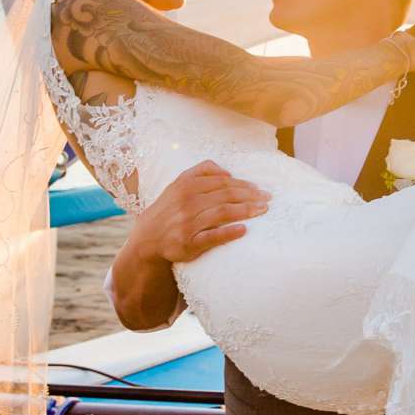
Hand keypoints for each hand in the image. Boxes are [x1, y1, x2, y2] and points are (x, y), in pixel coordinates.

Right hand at [139, 163, 269, 263]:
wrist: (147, 237)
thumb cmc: (169, 208)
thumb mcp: (179, 184)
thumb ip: (201, 171)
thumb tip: (228, 172)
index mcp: (186, 185)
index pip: (222, 182)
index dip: (243, 185)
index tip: (260, 189)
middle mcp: (187, 202)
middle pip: (226, 195)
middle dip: (250, 196)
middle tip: (268, 199)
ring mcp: (188, 223)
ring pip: (222, 213)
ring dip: (246, 211)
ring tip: (263, 211)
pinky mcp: (188, 242)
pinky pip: (212, 236)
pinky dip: (229, 232)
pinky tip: (244, 230)